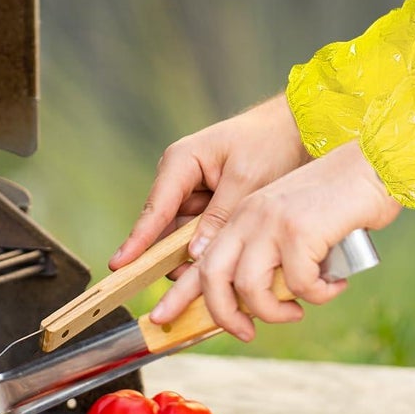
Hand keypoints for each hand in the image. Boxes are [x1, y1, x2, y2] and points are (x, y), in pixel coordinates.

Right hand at [110, 94, 311, 271]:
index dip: (138, 240)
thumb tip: (194, 254)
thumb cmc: (270, 142)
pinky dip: (209, 247)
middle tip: (186, 285)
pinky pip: (200, 234)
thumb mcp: (246, 179)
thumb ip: (219, 217)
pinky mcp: (208, 204)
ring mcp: (193, 192)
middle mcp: (180, 177)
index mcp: (183, 161)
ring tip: (214, 275)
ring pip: (183, 236)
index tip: (119, 266)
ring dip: (195, 255)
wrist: (295, 128)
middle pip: (166, 228)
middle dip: (174, 257)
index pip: (156, 208)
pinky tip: (225, 262)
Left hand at [147, 142, 400, 341]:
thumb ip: (269, 252)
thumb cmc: (339, 199)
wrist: (374, 166)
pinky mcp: (299, 231)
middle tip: (245, 332)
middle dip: (224, 316)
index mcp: (244, 212)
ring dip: (276, 312)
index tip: (164, 320)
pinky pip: (299, 286)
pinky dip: (319, 294)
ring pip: (251, 289)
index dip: (180, 294)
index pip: (201, 258)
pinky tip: (335, 283)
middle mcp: (251, 215)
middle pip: (214, 278)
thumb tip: (255, 302)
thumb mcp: (291, 222)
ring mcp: (273, 222)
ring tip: (298, 310)